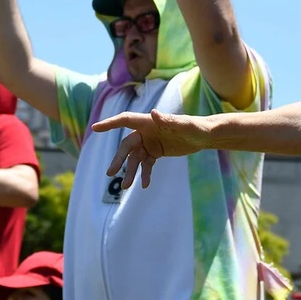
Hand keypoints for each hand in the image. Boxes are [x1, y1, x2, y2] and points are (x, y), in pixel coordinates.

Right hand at [91, 110, 210, 188]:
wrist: (205, 136)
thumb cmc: (196, 127)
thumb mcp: (184, 126)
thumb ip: (169, 120)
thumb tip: (154, 113)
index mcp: (149, 121)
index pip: (125, 120)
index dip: (110, 124)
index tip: (95, 128)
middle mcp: (146, 131)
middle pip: (127, 145)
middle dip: (119, 159)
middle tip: (111, 173)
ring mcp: (150, 142)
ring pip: (135, 158)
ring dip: (130, 171)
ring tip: (126, 186)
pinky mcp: (156, 152)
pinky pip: (146, 164)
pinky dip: (144, 174)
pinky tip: (144, 185)